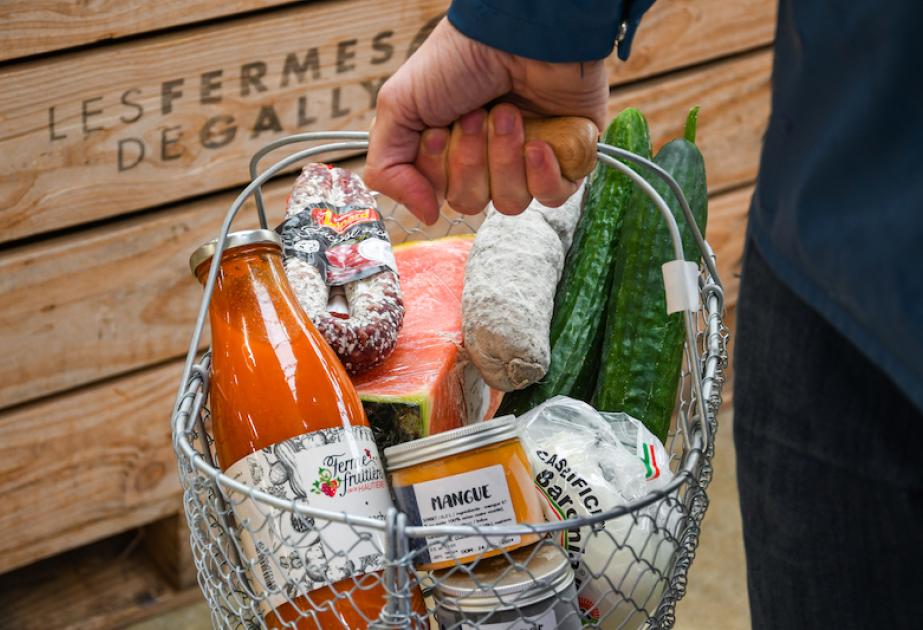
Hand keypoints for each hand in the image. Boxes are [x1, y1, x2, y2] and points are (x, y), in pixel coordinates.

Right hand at [364, 18, 607, 223]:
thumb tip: (425, 216)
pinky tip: (539, 143)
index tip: (439, 131)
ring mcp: (528, 159)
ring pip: (511, 202)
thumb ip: (388, 168)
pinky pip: (554, 197)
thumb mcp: (399, 105)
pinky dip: (544, 175)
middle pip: (472, 202)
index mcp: (450, 150)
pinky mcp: (567, 157)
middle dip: (472, 160)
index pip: (440, 193)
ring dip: (505, 158)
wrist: (516, 32)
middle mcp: (488, 158)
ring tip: (510, 115)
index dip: (439, 170)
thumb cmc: (458, 59)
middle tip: (477, 114)